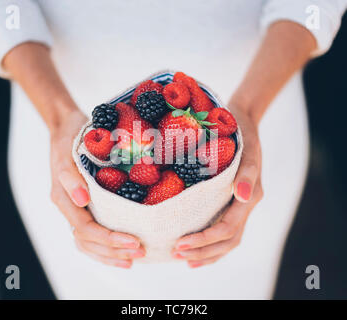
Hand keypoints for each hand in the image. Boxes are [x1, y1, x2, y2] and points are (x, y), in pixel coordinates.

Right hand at [50, 109, 144, 267]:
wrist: (69, 130)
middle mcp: (69, 207)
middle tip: (140, 252)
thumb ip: (71, 177)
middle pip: (88, 241)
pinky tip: (123, 252)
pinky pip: (91, 234)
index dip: (108, 238)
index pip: (85, 228)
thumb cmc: (72, 139)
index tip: (133, 241)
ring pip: (88, 243)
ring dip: (110, 254)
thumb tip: (82, 200)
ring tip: (134, 258)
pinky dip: (106, 247)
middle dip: (113, 250)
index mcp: (63, 198)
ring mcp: (76, 209)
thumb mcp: (69, 152)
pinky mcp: (84, 207)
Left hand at [172, 106, 262, 267]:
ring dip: (207, 253)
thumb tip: (244, 195)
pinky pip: (225, 230)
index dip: (205, 239)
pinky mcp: (232, 203)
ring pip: (227, 240)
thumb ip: (247, 174)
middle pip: (227, 240)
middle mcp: (246, 206)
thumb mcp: (246, 150)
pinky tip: (196, 248)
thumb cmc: (241, 135)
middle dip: (203, 251)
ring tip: (185, 260)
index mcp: (250, 196)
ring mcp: (240, 206)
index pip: (228, 228)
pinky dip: (212, 244)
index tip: (181, 243)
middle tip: (177, 254)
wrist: (244, 124)